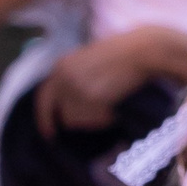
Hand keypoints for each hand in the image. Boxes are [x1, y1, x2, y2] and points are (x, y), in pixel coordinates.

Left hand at [36, 30, 178, 136]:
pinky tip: (114, 109)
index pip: (44, 97)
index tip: (47, 131)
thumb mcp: (87, 60)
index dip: (44, 116)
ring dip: (90, 120)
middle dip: (58, 123)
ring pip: (74, 120)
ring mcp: (75, 88)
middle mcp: (63, 77)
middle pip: (55, 113)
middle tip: (62, 133)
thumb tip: (64, 106)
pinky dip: (103, 119)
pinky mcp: (91, 98)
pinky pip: (92, 121)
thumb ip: (72, 78)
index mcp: (60, 66)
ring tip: (108, 106)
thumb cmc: (122, 54)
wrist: (142, 51)